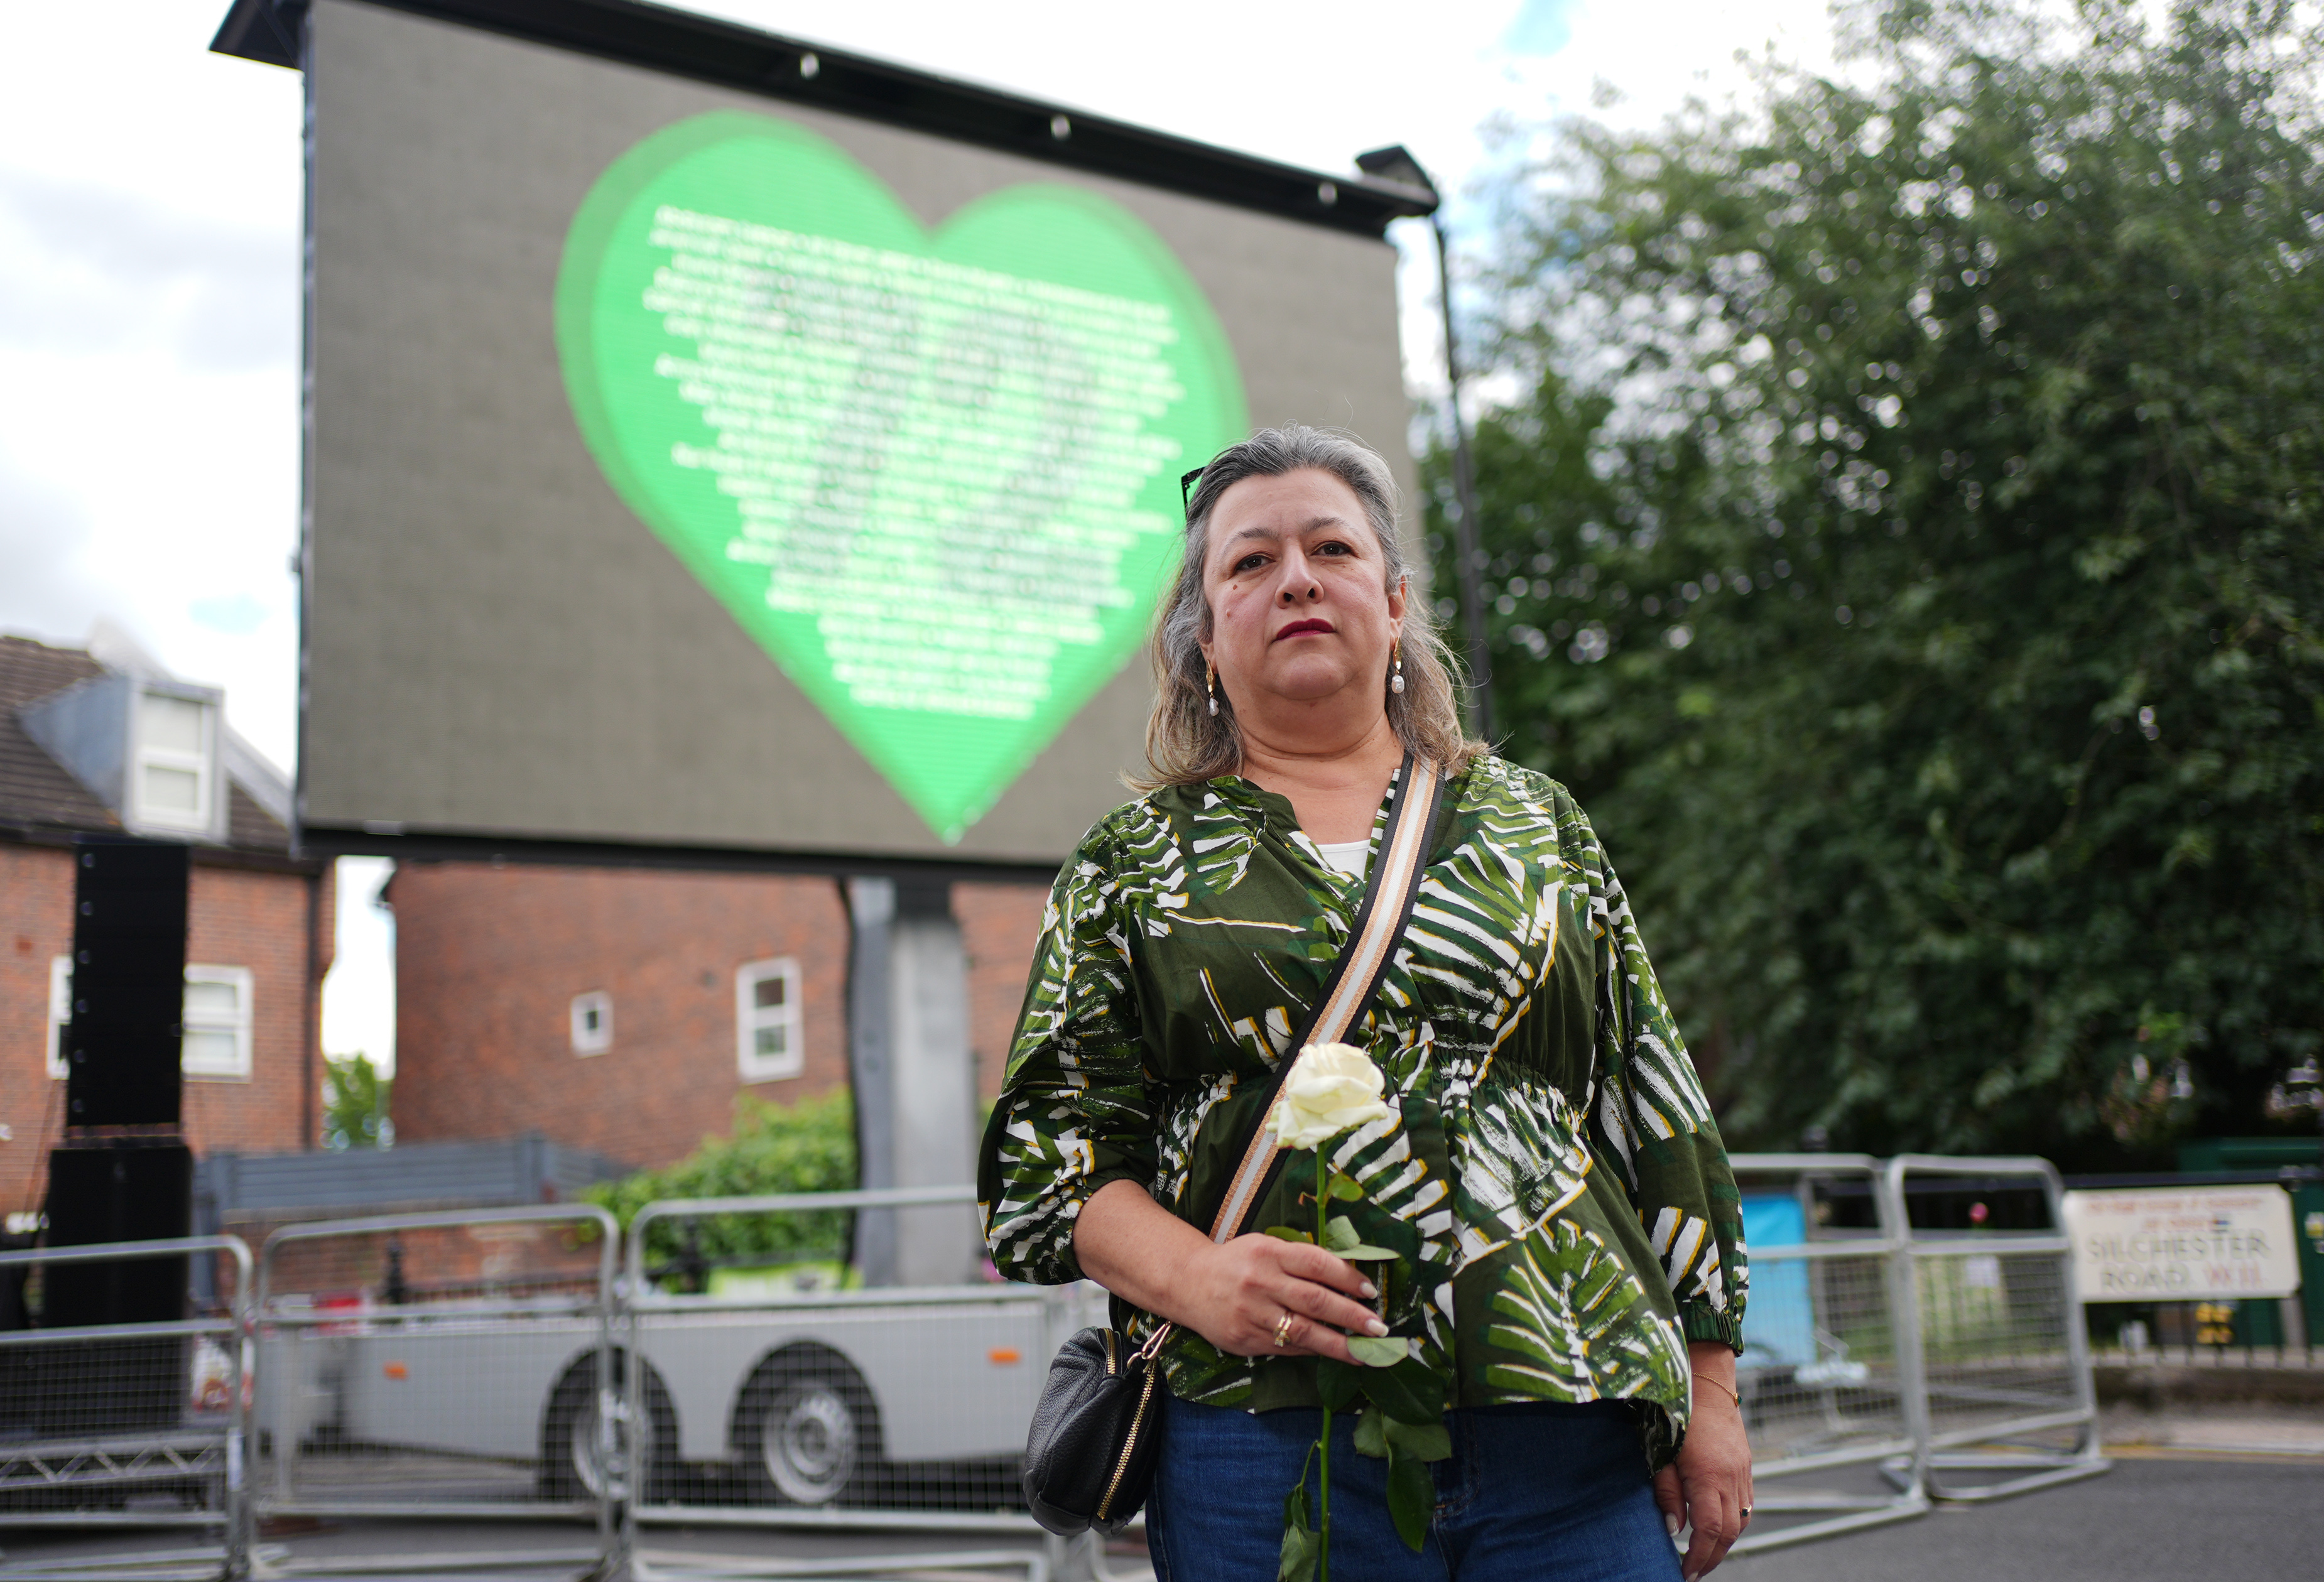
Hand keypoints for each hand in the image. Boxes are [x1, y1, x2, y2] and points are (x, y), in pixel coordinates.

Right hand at [1178, 1233, 1385, 1362]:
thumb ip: (1300, 1260)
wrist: (1189, 1283)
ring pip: (1302, 1331)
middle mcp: (1260, 1282)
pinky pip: (1286, 1347)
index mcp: (1269, 1252)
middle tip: (1380, 1328)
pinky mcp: (1245, 1339)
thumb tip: (1348, 1279)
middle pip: (1314, 1300)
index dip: (1347, 1277)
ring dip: (1338, 1344)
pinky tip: (1331, 1353)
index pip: (1316, 1263)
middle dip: (1351, 1316)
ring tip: (1365, 1352)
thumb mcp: (1266, 1247)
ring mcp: (1251, 1313)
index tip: (1371, 1291)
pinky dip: (1312, 1350)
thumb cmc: (1238, 1262)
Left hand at [1653, 1360, 1752, 1579]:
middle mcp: (1732, 1477)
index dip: (1699, 1556)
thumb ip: (1667, 1492)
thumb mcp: (1661, 1452)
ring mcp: (1743, 1472)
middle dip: (1712, 1557)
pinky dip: (1734, 1523)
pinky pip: (1747, 1504)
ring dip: (1725, 1543)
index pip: (1710, 1529)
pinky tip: (1719, 1529)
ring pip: (1743, 1520)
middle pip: (1730, 1532)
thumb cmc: (1676, 1414)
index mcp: (1709, 1475)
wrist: (1705, 1382)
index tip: (1685, 1572)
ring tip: (1704, 1556)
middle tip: (1693, 1572)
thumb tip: (1674, 1530)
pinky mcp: (1747, 1467)